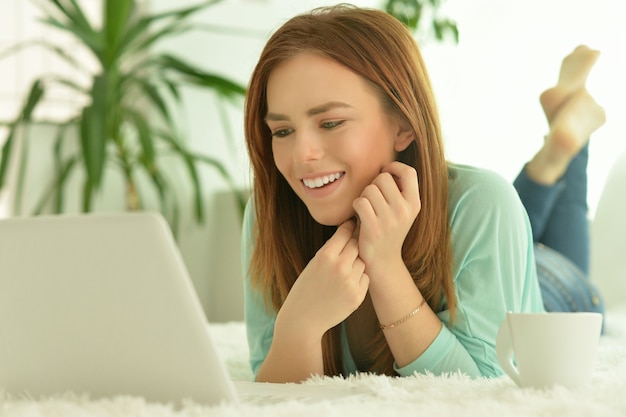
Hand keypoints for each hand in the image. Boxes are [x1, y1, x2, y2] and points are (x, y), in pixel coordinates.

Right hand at [276, 220, 369, 337]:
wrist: (303, 319)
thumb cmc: (306, 288)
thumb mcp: (314, 263)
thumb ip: (332, 250)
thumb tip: (352, 231)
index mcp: (325, 256)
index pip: (345, 232)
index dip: (349, 228)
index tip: (351, 225)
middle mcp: (340, 267)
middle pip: (356, 245)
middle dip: (352, 246)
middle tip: (345, 252)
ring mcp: (350, 282)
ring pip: (362, 262)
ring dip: (356, 264)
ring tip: (341, 274)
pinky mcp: (358, 296)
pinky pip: (365, 278)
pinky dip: (358, 279)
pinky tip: (345, 286)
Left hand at [352, 161, 420, 278]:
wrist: (383, 261)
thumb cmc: (388, 229)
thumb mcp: (402, 210)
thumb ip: (399, 190)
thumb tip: (386, 167)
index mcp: (415, 203)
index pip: (409, 172)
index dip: (394, 167)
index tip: (385, 173)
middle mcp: (405, 210)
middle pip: (383, 178)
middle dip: (373, 184)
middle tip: (372, 199)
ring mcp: (390, 219)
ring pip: (369, 189)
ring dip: (363, 196)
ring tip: (367, 209)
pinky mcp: (374, 227)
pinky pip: (360, 202)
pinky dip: (356, 206)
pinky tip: (359, 215)